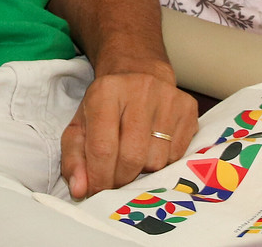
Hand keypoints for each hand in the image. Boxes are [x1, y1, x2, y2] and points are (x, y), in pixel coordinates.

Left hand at [60, 65, 199, 199]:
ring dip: (143, 169)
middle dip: (121, 179)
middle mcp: (139, 90)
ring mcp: (167, 98)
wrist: (138, 71)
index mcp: (105, 92)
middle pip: (132, 158)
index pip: (103, 148)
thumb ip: (73, 159)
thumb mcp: (80, 126)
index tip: (96, 190)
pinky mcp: (188, 107)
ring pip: (157, 160)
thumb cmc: (105, 104)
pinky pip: (177, 155)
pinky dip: (162, 160)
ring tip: (134, 153)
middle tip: (115, 178)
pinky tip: (153, 145)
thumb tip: (79, 190)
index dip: (98, 178)